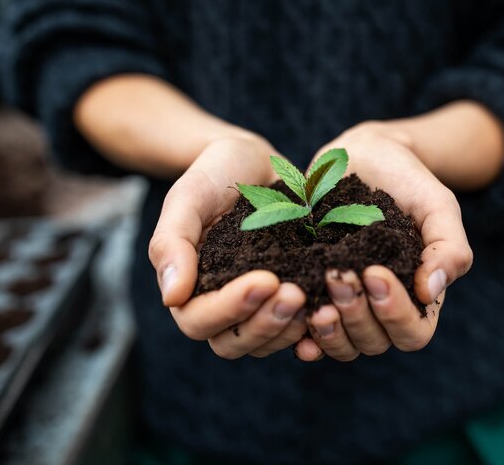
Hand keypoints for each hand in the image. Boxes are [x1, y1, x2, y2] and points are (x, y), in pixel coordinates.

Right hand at [149, 135, 307, 358]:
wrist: (253, 161)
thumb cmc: (214, 174)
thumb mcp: (188, 197)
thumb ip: (171, 243)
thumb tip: (172, 297)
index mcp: (189, 287)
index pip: (199, 320)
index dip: (230, 309)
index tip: (265, 280)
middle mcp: (220, 303)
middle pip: (232, 342)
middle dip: (265, 324)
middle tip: (296, 294)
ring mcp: (255, 305)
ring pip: (265, 342)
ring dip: (289, 328)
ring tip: (315, 299)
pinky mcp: (286, 296)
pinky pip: (295, 330)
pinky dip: (312, 327)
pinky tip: (332, 308)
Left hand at [294, 123, 472, 360]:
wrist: (364, 155)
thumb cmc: (407, 180)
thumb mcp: (437, 205)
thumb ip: (448, 247)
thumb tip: (432, 291)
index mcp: (417, 296)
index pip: (412, 332)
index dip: (394, 312)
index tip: (374, 272)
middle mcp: (381, 309)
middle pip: (373, 342)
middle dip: (356, 314)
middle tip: (337, 274)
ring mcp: (346, 304)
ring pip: (342, 344)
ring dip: (329, 329)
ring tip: (313, 300)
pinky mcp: (314, 293)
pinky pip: (308, 332)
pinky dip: (302, 336)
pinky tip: (294, 319)